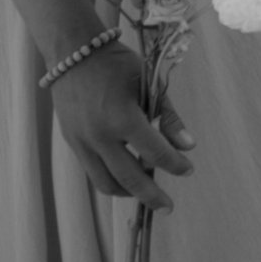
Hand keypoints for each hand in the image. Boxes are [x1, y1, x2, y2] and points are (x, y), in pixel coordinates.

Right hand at [52, 51, 194, 207]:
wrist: (73, 54)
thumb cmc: (116, 64)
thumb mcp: (147, 83)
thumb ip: (168, 116)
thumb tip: (189, 146)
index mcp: (122, 118)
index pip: (154, 152)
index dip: (175, 164)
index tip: (188, 170)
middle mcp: (99, 136)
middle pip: (129, 179)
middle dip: (152, 196)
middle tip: (168, 207)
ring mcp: (82, 143)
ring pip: (106, 183)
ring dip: (128, 192)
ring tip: (146, 193)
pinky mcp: (72, 144)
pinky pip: (93, 172)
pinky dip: (111, 180)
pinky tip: (126, 176)